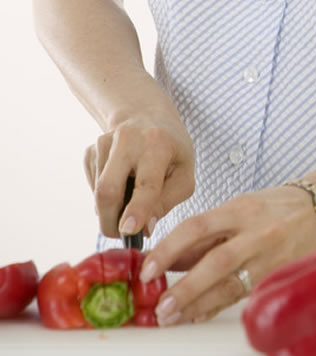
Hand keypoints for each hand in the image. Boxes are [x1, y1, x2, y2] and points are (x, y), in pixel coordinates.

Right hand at [84, 112, 194, 237]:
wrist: (147, 118)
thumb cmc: (171, 152)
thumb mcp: (184, 174)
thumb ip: (168, 201)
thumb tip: (145, 228)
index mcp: (158, 145)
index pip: (146, 183)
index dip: (137, 209)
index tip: (128, 230)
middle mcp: (128, 139)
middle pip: (108, 189)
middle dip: (110, 220)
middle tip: (120, 235)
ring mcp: (104, 143)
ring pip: (98, 190)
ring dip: (110, 209)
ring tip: (130, 202)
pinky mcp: (90, 151)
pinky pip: (93, 185)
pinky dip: (106, 196)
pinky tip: (122, 184)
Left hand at [138, 186, 315, 325]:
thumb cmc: (274, 208)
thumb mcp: (237, 208)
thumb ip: (206, 233)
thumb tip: (167, 260)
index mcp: (240, 210)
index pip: (197, 227)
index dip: (169, 249)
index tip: (147, 269)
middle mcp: (256, 233)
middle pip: (216, 261)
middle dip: (185, 287)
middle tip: (160, 306)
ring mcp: (270, 257)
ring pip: (232, 284)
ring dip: (199, 304)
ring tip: (172, 317)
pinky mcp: (278, 275)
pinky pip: (244, 294)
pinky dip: (218, 306)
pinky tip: (199, 314)